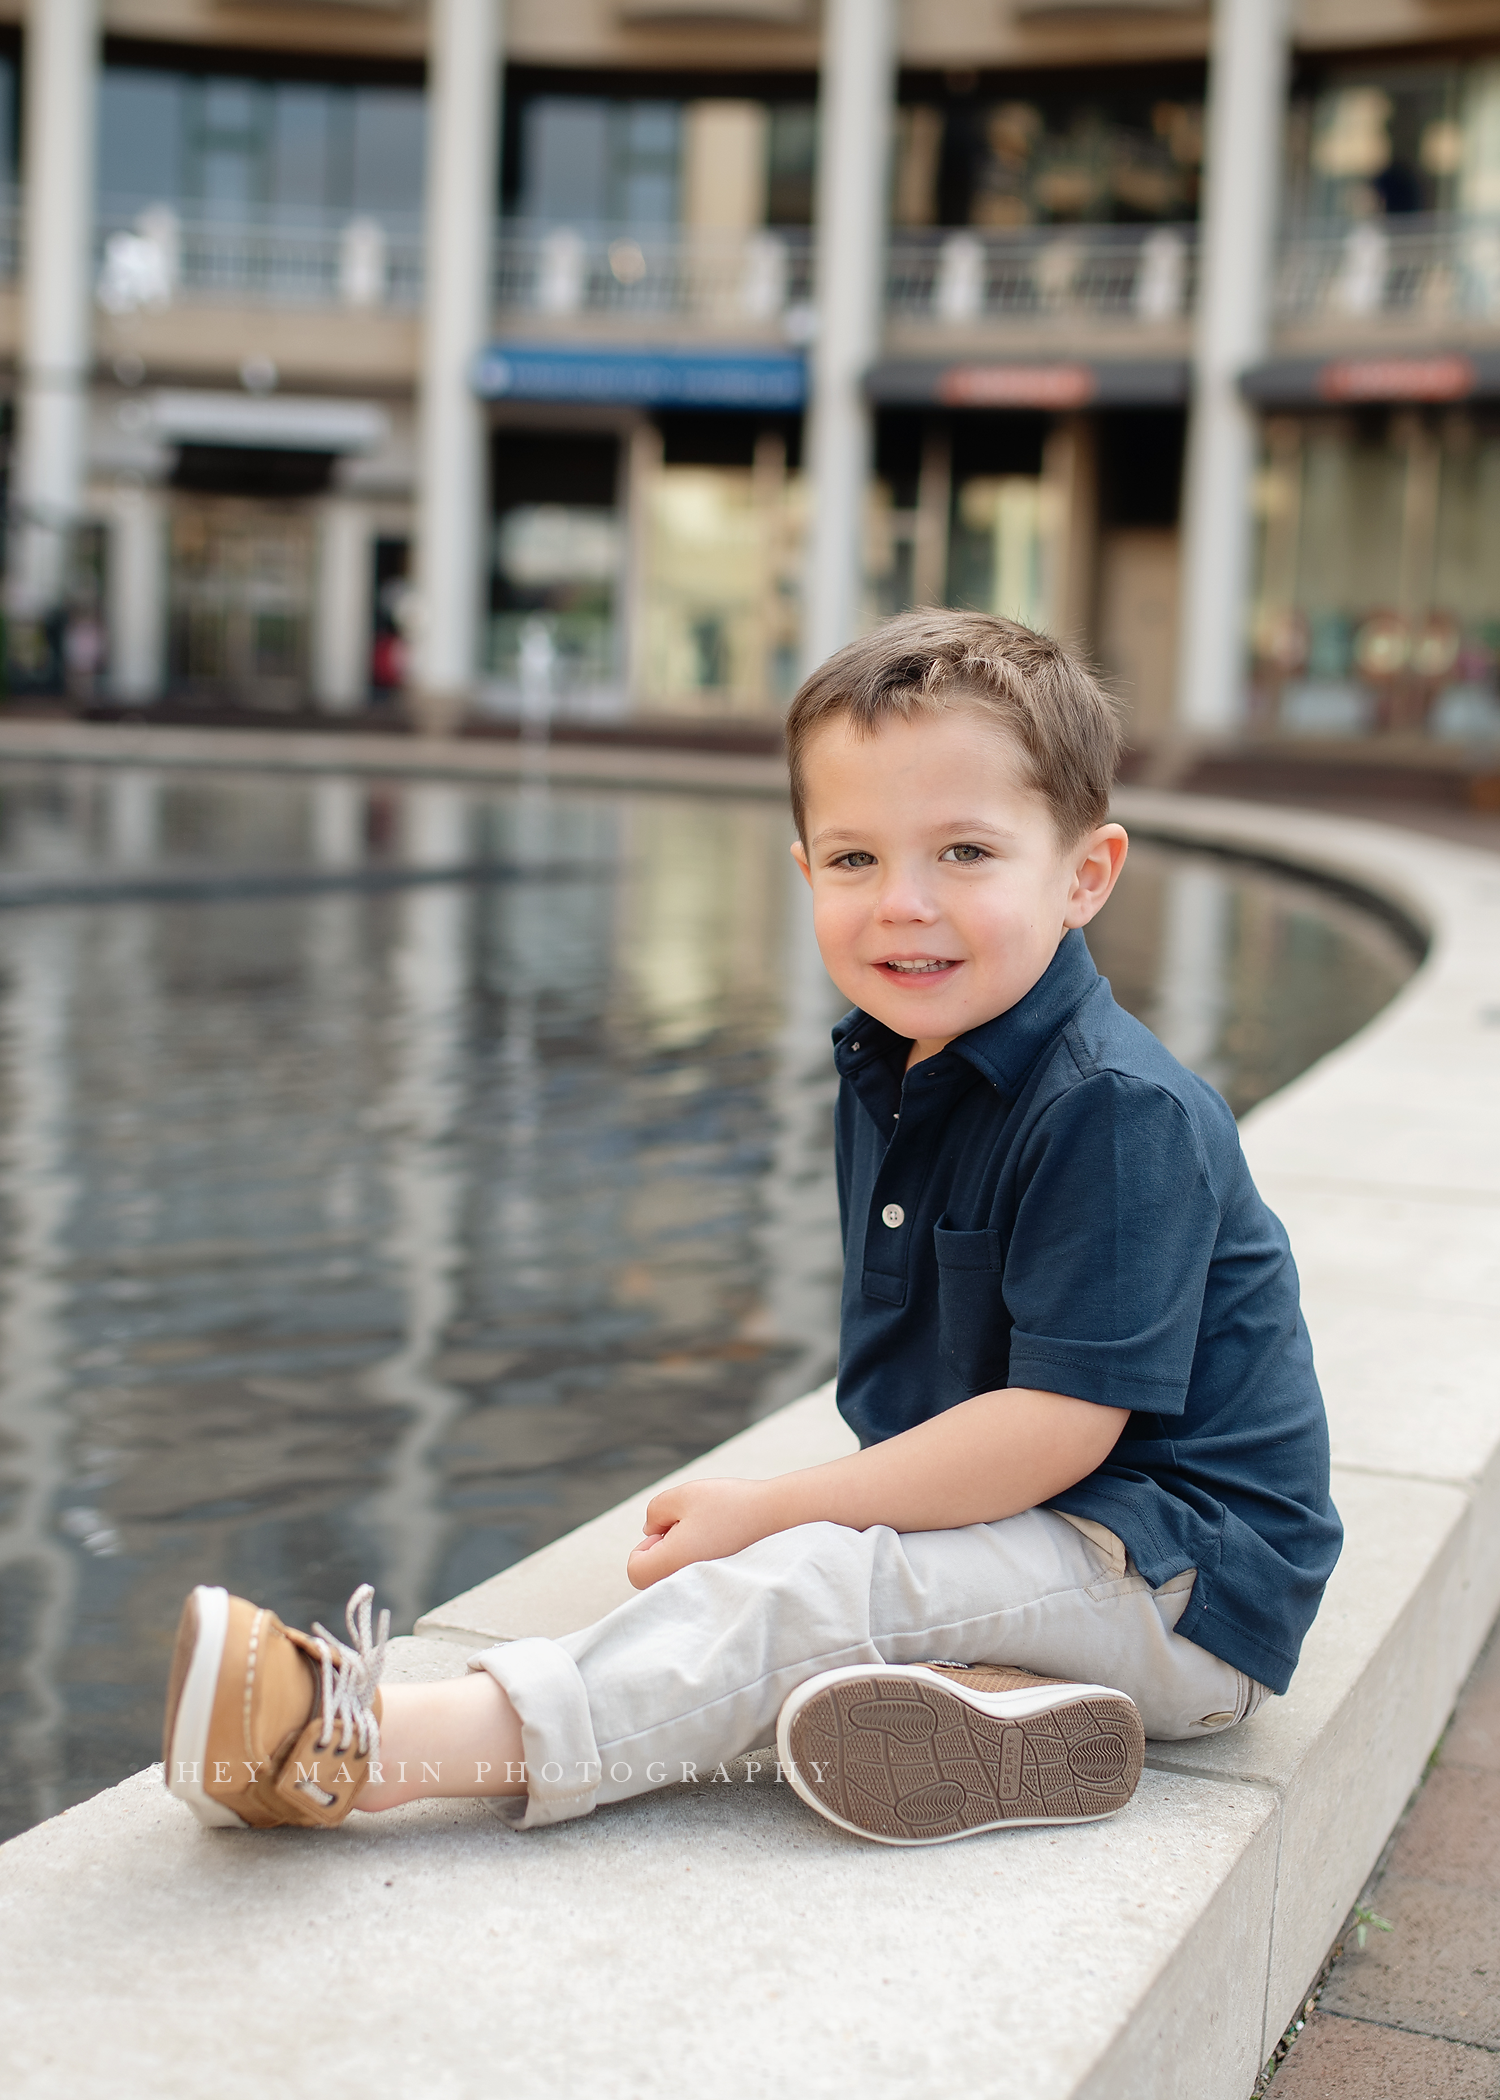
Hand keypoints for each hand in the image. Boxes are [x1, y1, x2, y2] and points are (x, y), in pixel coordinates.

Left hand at [626, 1477, 773, 1589]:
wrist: (774, 1513)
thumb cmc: (727, 1503)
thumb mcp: (681, 1496)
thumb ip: (654, 1513)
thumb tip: (652, 1532)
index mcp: (672, 1564)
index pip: (635, 1570)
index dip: (645, 1545)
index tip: (669, 1529)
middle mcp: (688, 1583)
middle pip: (655, 1576)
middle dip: (663, 1549)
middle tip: (690, 1527)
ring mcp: (706, 1587)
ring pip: (676, 1575)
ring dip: (681, 1552)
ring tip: (706, 1531)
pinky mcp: (722, 1583)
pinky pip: (696, 1578)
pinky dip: (698, 1559)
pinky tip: (717, 1540)